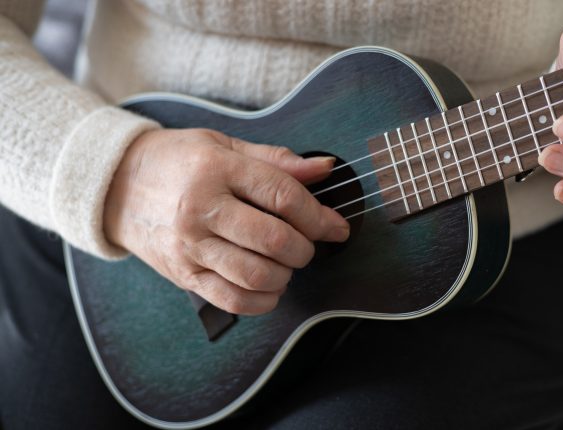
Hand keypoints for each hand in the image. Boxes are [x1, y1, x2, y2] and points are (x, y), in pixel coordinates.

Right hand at [103, 128, 349, 314]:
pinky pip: (232, 300)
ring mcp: (190, 246)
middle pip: (275, 240)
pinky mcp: (183, 275)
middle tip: (307, 245)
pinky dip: (262, 301)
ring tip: (285, 263)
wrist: (115, 184)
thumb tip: (324, 169)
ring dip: (286, 275)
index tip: (337, 226)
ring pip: (256, 275)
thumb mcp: (223, 144)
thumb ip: (276, 160)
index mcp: (217, 170)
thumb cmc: (177, 160)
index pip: (283, 196)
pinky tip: (269, 287)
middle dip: (305, 249)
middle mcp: (202, 209)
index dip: (319, 216)